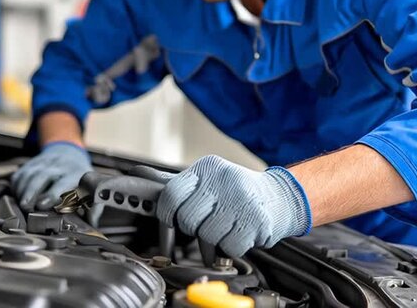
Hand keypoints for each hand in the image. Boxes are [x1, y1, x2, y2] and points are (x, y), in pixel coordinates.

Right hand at [12, 142, 91, 210]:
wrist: (69, 153)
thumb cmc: (79, 178)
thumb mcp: (89, 188)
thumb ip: (91, 206)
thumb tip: (93, 222)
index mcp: (74, 173)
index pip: (63, 183)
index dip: (52, 194)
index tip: (42, 205)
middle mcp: (58, 166)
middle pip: (42, 176)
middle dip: (32, 191)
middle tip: (26, 207)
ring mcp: (43, 162)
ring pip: (29, 174)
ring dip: (23, 190)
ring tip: (22, 205)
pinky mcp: (31, 163)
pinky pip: (21, 174)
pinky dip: (17, 185)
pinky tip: (18, 196)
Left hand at [143, 155, 311, 256]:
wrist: (279, 196)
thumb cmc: (236, 192)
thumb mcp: (206, 180)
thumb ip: (173, 183)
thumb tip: (137, 173)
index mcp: (206, 169)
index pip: (171, 194)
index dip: (165, 217)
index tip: (168, 230)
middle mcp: (223, 179)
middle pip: (188, 219)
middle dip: (193, 230)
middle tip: (203, 228)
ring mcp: (240, 198)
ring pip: (208, 235)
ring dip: (214, 242)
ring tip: (224, 230)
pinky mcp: (255, 218)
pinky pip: (229, 246)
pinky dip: (231, 248)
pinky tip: (238, 235)